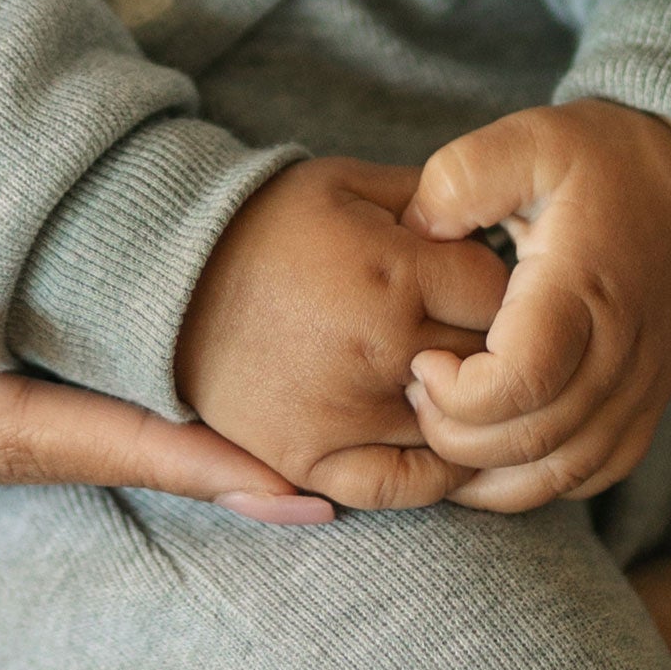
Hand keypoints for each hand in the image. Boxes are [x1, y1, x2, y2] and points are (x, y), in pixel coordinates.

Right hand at [0, 0, 324, 518]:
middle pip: (39, 454)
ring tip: (264, 448)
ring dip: (136, 438)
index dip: (159, 457)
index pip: (23, 443)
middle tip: (324, 482)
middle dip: (175, 468)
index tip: (284, 481)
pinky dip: (77, 393)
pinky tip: (144, 381)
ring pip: (20, 432)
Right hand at [176, 158, 507, 508]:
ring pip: (459, 426)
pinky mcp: (308, 458)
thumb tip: (501, 218)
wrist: (169, 274)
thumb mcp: (352, 183)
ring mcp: (345, 411)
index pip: (500, 296)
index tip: (476, 282)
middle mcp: (378, 348)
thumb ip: (434, 197)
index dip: (500, 287)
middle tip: (468, 328)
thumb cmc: (269, 220)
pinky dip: (437, 474)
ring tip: (461, 379)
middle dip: (491, 343)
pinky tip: (441, 440)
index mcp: (394, 271)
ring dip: (470, 405)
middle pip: (488, 363)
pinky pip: (402, 486)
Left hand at [401, 101, 670, 513]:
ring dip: (487, 471)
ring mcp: (639, 390)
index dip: (456, 393)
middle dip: (454, 435)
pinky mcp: (645, 409)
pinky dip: (531, 481)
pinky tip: (488, 450)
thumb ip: (461, 177)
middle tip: (418, 387)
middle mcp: (619, 353)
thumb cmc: (607, 162)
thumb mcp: (532, 138)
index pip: (522, 382)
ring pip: (559, 477)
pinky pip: (589, 477)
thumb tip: (412, 231)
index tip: (422, 355)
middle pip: (532, 441)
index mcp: (584, 288)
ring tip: (443, 424)